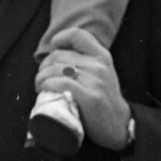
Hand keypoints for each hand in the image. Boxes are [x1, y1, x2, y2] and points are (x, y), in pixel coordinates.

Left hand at [36, 28, 129, 147]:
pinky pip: (60, 84)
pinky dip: (47, 85)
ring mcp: (95, 81)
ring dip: (41, 77)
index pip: (78, 35)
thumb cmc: (104, 99)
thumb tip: (55, 55)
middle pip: (59, 55)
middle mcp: (99, 66)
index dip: (60, 38)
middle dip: (44, 66)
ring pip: (55, 69)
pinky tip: (44, 90)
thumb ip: (85, 61)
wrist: (119, 125)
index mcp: (102, 56)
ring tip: (40, 86)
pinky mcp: (90, 98)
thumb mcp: (102, 73)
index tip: (52, 48)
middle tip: (41, 77)